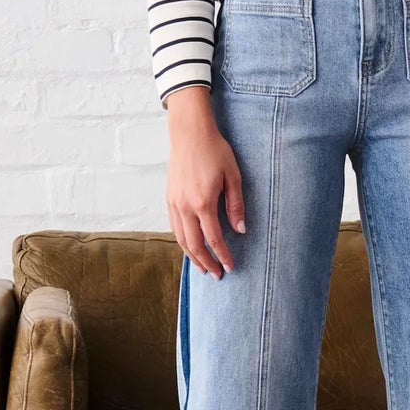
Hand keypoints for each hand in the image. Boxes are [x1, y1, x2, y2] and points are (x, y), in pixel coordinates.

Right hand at [163, 86, 245, 277]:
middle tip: (216, 275)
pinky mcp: (169, 198)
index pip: (213, 239)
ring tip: (202, 267)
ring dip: (192, 256)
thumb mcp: (233, 176)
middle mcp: (185, 206)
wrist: (189, 133)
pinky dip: (181, 241)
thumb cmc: (215, 151)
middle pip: (194, 245)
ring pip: (180, 239)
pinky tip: (189, 246)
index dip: (222, 256)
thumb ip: (236, 205)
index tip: (229, 267)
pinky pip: (174, 227)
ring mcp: (174, 202)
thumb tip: (240, 230)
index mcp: (203, 202)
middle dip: (206, 263)